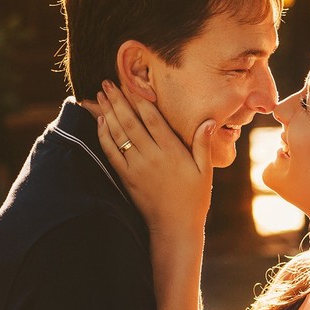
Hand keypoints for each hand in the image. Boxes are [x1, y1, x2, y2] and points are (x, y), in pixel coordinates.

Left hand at [94, 80, 213, 235]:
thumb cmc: (194, 199)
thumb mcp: (205, 171)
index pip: (153, 119)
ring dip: (108, 113)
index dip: (141, 100)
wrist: (175, 227)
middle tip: (107, 83)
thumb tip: (210, 121)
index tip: (132, 84)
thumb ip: (203, 144)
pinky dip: (104, 135)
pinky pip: (111, 152)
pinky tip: (100, 122)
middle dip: (118, 100)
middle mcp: (152, 157)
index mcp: (173, 152)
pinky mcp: (126, 177)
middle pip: (131, 122)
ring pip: (119, 134)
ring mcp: (137, 167)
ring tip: (100, 96)